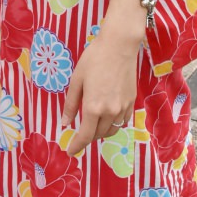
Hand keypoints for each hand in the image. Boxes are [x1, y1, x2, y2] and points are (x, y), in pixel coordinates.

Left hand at [61, 23, 140, 156]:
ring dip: (101, 132)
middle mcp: (110, 111)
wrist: (119, 45)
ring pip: (111, 130)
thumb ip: (71, 104)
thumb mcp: (77, 80)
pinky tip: (107, 116)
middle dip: (87, 137)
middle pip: (98, 135)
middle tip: (79, 133)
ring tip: (93, 125)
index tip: (71, 151)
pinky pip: (122, 121)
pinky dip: (113, 124)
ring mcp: (123, 108)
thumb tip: (65, 123)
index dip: (77, 146)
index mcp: (93, 107)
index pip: (85, 136)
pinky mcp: (132, 102)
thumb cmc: (94, 59)